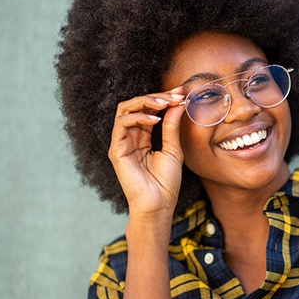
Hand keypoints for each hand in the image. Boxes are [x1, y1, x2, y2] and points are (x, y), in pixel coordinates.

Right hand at [108, 89, 185, 216]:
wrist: (159, 205)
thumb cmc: (166, 182)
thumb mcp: (173, 149)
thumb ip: (172, 126)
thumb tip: (178, 104)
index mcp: (142, 137)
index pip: (148, 110)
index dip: (163, 99)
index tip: (181, 94)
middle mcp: (129, 137)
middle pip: (135, 105)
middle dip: (156, 97)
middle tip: (175, 96)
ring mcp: (121, 143)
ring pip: (125, 109)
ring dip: (146, 102)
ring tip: (165, 104)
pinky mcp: (117, 150)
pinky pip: (122, 125)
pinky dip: (138, 117)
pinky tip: (155, 119)